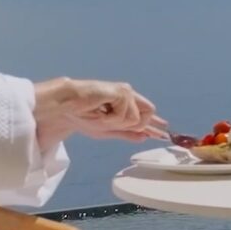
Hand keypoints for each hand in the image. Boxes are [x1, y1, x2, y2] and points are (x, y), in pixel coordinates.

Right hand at [32, 78, 167, 147]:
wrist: (66, 108)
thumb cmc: (82, 115)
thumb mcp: (106, 130)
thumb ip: (126, 133)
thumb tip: (144, 137)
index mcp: (125, 103)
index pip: (146, 113)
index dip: (155, 123)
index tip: (164, 132)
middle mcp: (128, 96)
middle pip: (148, 115)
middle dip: (133, 125)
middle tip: (109, 121)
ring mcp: (125, 93)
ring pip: (136, 120)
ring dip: (116, 123)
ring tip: (99, 115)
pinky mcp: (121, 92)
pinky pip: (126, 116)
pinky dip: (111, 120)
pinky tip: (99, 111)